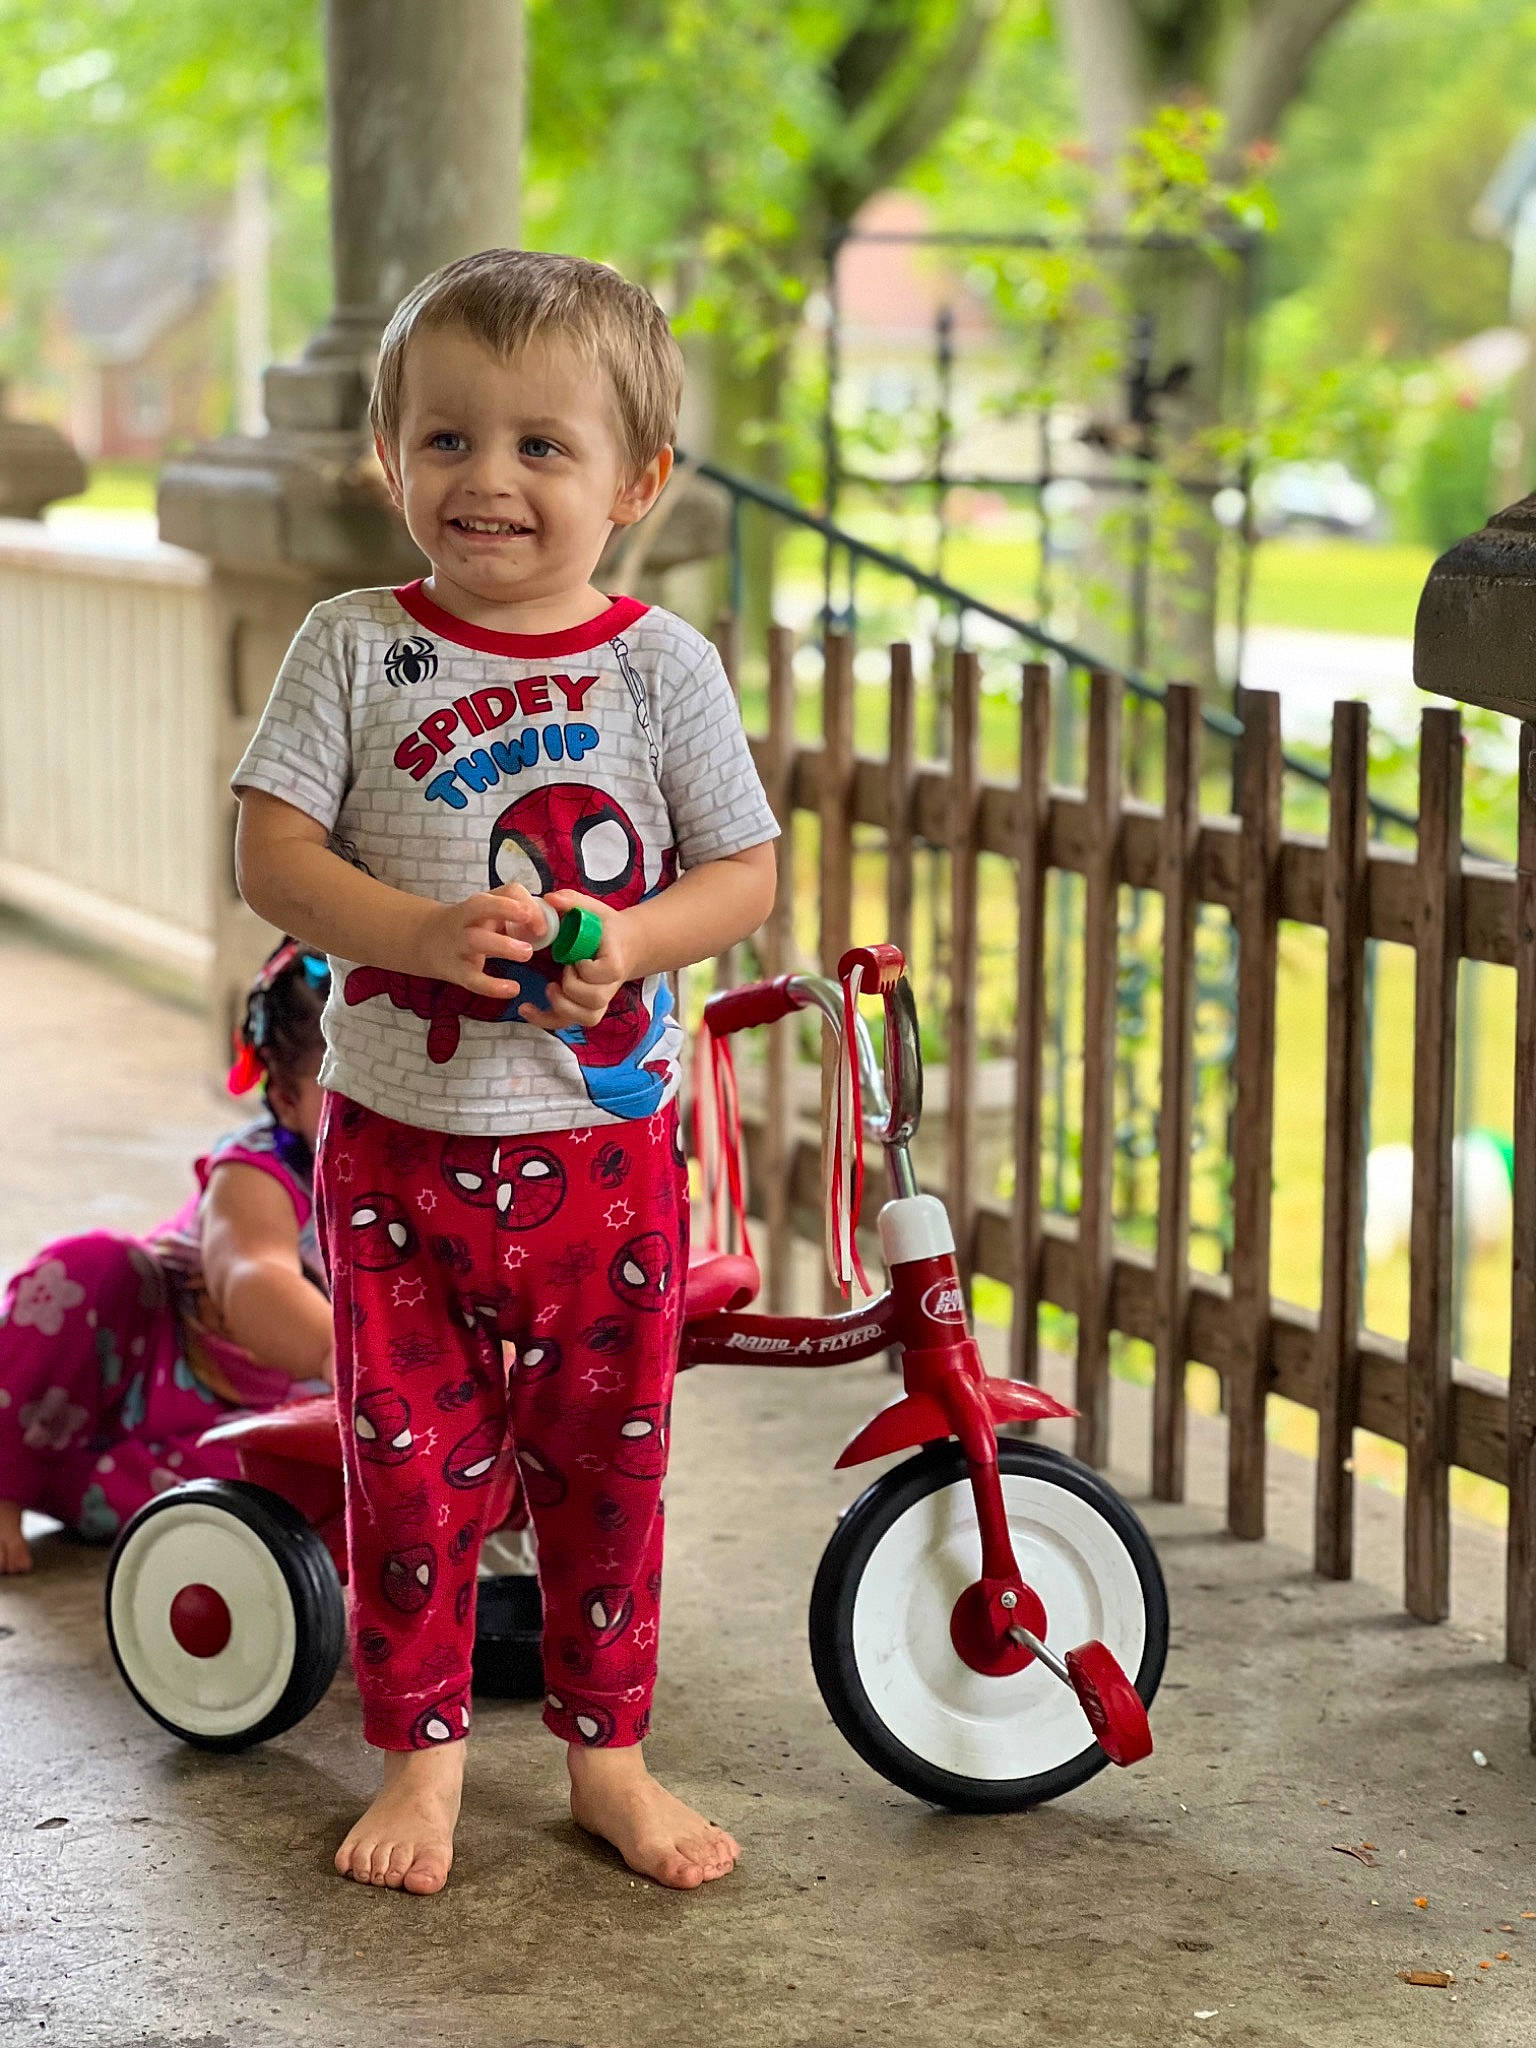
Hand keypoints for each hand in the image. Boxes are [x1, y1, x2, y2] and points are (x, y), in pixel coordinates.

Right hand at [412, 884, 546, 996]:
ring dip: (502, 946)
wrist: (423, 940)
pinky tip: (512, 989)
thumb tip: (550, 922)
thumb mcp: (488, 913)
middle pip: (481, 907)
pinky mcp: (454, 970)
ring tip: (526, 955)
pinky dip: (491, 986)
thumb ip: (516, 914)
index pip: (506, 891)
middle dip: (508, 912)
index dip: (526, 903)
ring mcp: (457, 944)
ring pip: (476, 940)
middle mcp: (466, 919)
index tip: (543, 924)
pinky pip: (472, 979)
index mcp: (481, 903)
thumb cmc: (469, 925)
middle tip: (536, 931)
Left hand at [518, 890, 630, 1033]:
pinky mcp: (586, 1009)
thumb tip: (549, 899)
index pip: (605, 972)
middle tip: (565, 968)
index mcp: (615, 960)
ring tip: (550, 988)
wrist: (623, 945)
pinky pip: (568, 1023)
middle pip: (594, 1000)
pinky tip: (526, 1009)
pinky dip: (545, 1020)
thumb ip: (571, 901)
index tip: (577, 957)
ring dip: (563, 1006)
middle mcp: (611, 986)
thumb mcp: (591, 909)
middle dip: (572, 986)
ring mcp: (600, 1001)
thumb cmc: (604, 927)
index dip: (586, 967)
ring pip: (586, 1017)